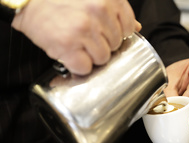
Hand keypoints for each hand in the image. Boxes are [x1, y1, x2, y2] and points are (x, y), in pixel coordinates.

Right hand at [12, 0, 140, 74]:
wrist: (30, 0)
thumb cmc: (62, 0)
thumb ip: (116, 12)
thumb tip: (136, 28)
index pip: (129, 28)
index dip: (117, 35)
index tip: (106, 35)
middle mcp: (99, 12)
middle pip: (115, 45)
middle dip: (102, 45)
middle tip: (86, 38)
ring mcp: (84, 30)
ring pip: (102, 58)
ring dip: (90, 56)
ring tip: (77, 45)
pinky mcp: (68, 46)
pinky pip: (85, 67)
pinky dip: (78, 65)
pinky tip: (70, 54)